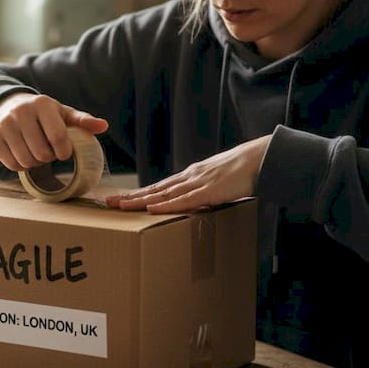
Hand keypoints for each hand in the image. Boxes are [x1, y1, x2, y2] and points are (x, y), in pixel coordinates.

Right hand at [0, 93, 108, 171]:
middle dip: (49, 158)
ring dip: (35, 164)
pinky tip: (24, 156)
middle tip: (48, 152)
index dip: (64, 152)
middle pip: (42, 153)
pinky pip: (11, 164)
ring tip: (37, 154)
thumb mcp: (63, 114)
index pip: (58, 138)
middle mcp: (21, 111)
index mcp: (43, 104)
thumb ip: (82, 121)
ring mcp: (5, 124)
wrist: (8, 106)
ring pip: (26, 161)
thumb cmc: (43, 114)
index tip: (64, 152)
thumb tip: (104, 126)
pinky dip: (21, 166)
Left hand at [106, 135, 271, 212]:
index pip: (159, 187)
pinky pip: (184, 200)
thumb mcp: (218, 181)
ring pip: (163, 194)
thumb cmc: (242, 171)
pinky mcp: (209, 190)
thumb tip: (197, 203)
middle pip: (154, 189)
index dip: (139, 193)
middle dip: (130, 196)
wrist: (260, 158)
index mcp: (191, 176)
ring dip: (140, 201)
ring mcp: (197, 183)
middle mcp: (189, 177)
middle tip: (108, 202)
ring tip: (121, 206)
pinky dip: (166, 205)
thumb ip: (205, 191)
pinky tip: (151, 208)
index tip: (121, 198)